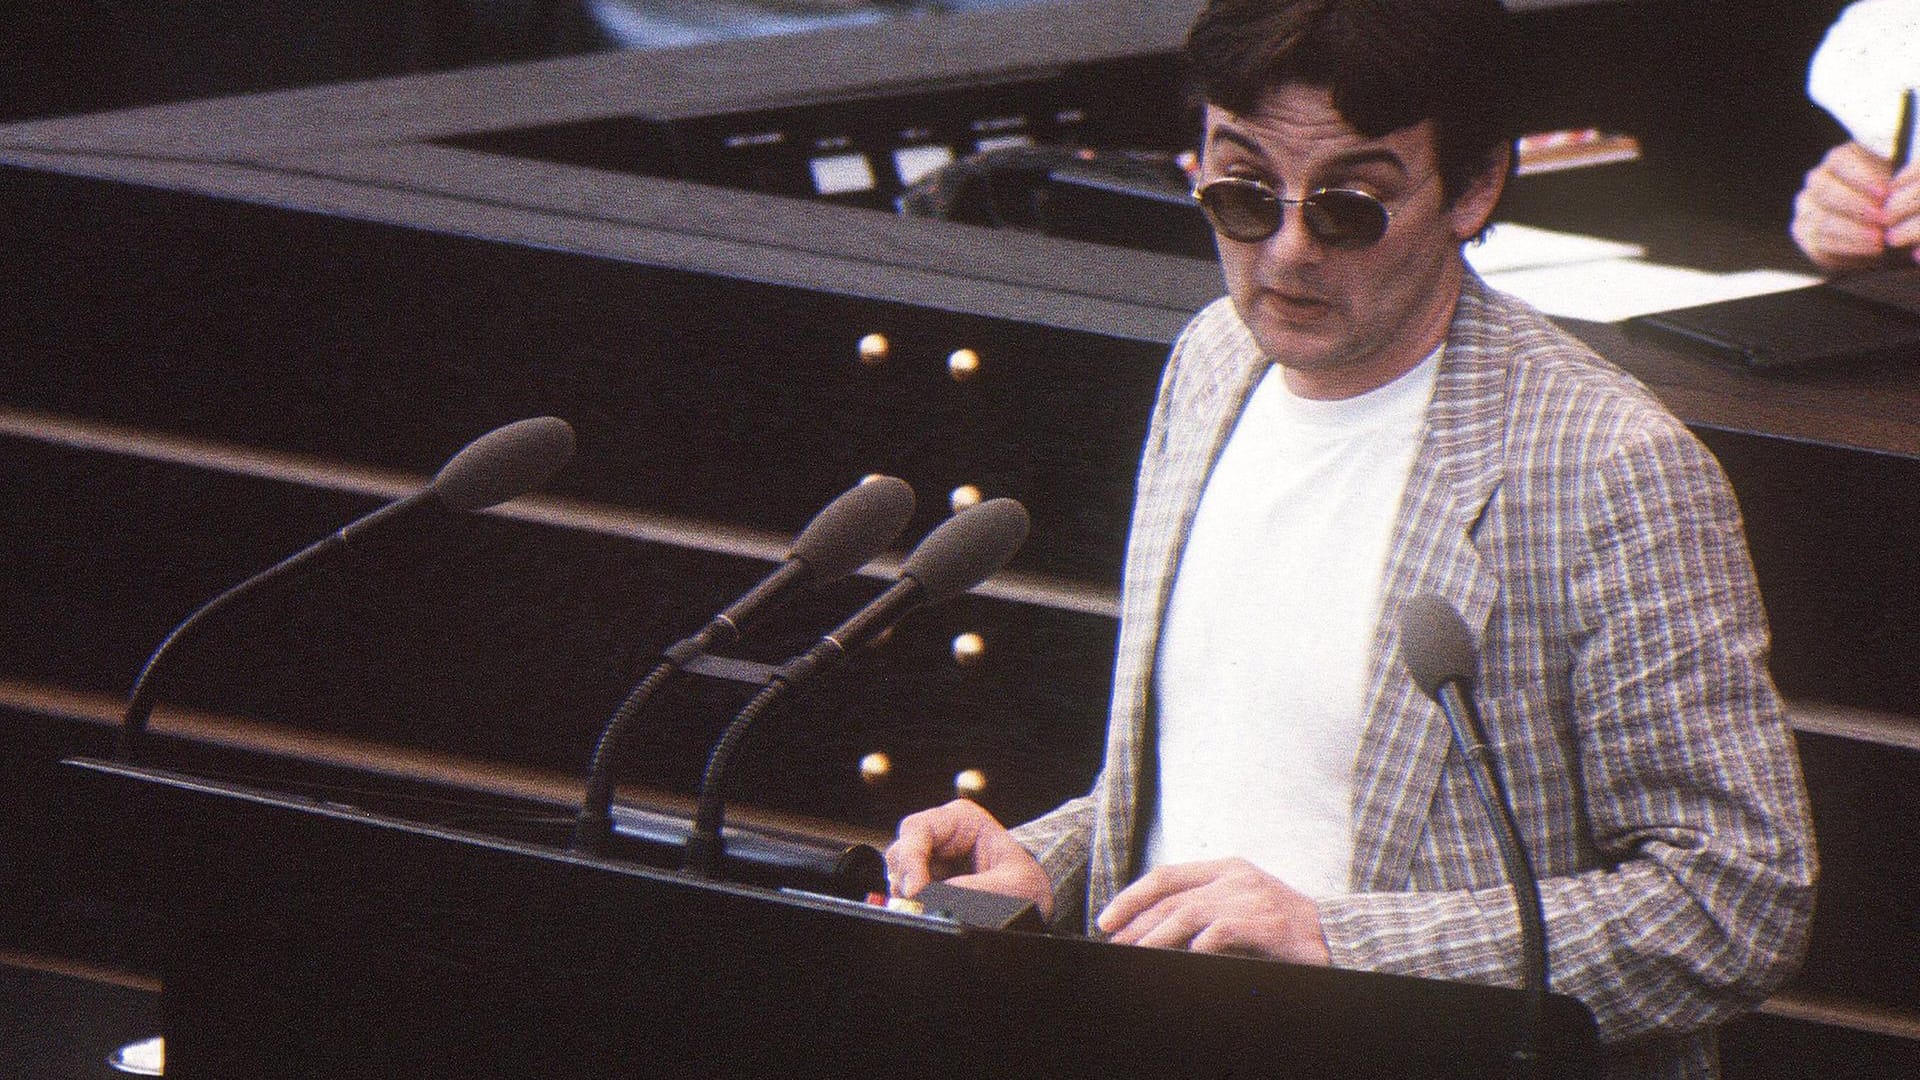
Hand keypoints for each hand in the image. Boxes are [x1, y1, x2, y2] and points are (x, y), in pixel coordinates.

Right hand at [884, 799, 1053, 918]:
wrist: (1034, 899)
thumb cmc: (1027, 884)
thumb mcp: (1011, 887)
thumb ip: (975, 892)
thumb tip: (937, 900)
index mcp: (961, 819)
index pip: (918, 830)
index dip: (910, 859)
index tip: (916, 891)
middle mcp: (941, 835)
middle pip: (901, 852)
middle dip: (906, 881)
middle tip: (918, 907)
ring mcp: (932, 859)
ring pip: (900, 874)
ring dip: (909, 895)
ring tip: (930, 911)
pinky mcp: (929, 883)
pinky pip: (909, 893)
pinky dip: (915, 905)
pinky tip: (931, 913)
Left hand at [1096, 857, 1330, 964]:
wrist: (1337, 936)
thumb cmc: (1286, 927)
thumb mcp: (1244, 902)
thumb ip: (1207, 906)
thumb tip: (1158, 929)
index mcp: (1227, 868)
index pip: (1166, 876)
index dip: (1132, 897)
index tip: (1108, 919)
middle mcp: (1234, 878)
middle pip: (1170, 897)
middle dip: (1136, 923)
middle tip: (1113, 944)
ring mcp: (1249, 898)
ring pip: (1186, 914)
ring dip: (1154, 937)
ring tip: (1134, 955)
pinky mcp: (1262, 923)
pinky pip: (1216, 935)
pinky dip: (1193, 950)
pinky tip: (1179, 963)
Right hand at [1790, 142, 1919, 270]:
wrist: (1883, 229)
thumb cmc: (1893, 200)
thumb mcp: (1896, 185)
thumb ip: (1893, 183)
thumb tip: (1894, 190)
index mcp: (1839, 160)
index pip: (1840, 161)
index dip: (1862, 178)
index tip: (1885, 193)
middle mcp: (1817, 180)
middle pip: (1826, 190)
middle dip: (1856, 207)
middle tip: (1881, 218)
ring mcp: (1806, 208)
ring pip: (1822, 220)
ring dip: (1853, 232)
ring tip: (1879, 240)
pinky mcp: (1803, 233)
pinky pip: (1820, 243)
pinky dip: (1848, 249)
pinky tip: (1871, 252)